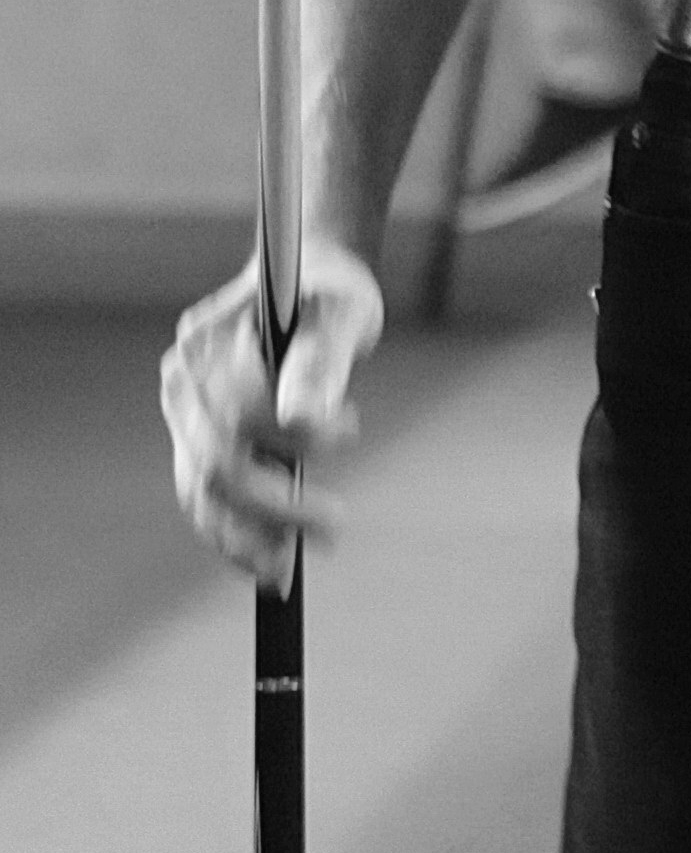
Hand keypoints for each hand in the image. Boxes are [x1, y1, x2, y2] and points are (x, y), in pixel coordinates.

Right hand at [161, 232, 382, 590]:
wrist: (307, 277)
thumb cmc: (331, 294)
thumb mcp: (341, 317)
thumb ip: (321, 365)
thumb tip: (303, 422)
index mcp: (209, 345)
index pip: (245, 415)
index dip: (301, 439)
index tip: (349, 430)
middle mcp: (182, 379)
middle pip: (216, 463)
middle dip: (270, 511)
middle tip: (331, 534)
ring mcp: (180, 409)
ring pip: (197, 490)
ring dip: (239, 538)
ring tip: (281, 575)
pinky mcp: (190, 431)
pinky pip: (198, 491)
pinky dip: (226, 530)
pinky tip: (260, 557)